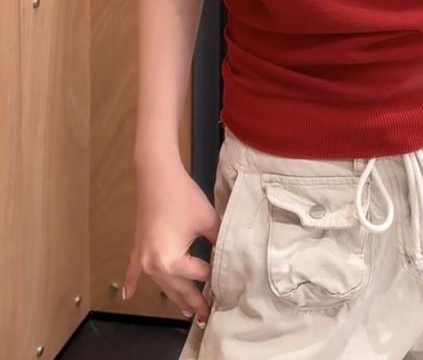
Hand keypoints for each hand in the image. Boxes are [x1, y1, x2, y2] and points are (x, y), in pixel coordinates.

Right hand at [122, 158, 219, 324]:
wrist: (158, 176)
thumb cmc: (182, 196)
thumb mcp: (207, 221)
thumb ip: (218, 241)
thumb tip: (229, 254)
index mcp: (172, 261)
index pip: (200, 274)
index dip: (215, 276)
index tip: (227, 285)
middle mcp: (154, 265)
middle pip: (179, 288)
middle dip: (194, 301)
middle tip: (207, 314)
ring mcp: (144, 258)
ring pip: (162, 284)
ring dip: (174, 296)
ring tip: (187, 310)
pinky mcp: (139, 248)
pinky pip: (134, 271)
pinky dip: (131, 283)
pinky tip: (127, 296)